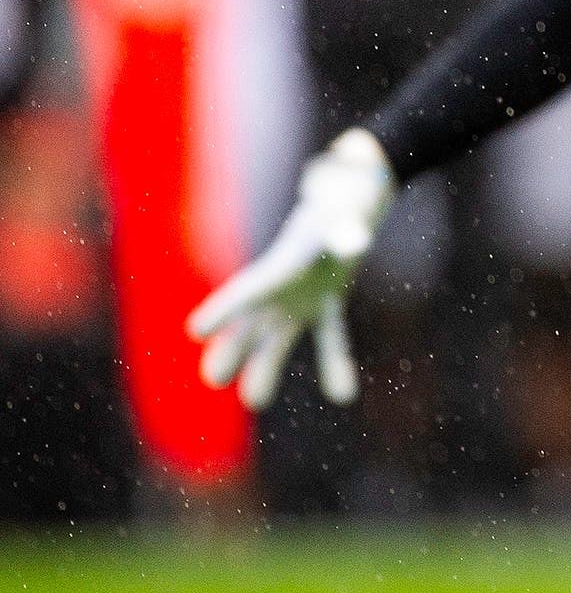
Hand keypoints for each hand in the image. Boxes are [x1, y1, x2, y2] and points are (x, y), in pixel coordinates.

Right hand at [187, 130, 393, 408]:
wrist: (354, 193)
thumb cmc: (345, 196)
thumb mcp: (347, 209)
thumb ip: (347, 230)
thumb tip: (355, 243)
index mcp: (283, 262)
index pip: (249, 289)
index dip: (223, 309)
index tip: (194, 330)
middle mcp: (284, 284)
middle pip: (250, 322)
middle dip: (231, 349)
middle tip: (214, 378)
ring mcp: (301, 295)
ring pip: (278, 337)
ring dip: (267, 367)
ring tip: (256, 400)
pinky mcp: (326, 301)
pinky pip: (330, 336)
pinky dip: (336, 362)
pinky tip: (344, 394)